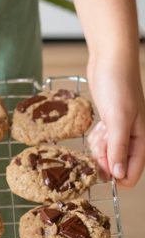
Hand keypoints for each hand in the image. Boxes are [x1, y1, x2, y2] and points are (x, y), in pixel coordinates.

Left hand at [87, 56, 144, 186]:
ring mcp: (120, 129)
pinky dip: (96, 139)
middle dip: (104, 161)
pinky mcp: (109, 122)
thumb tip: (120, 175)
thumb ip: (119, 148)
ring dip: (98, 149)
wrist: (109, 60)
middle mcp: (133, 137)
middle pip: (118, 165)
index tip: (100, 170)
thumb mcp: (117, 119)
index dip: (116, 176)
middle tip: (97, 144)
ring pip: (108, 153)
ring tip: (99, 131)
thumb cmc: (118, 85)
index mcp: (141, 139)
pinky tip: (96, 129)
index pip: (132, 173)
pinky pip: (101, 140)